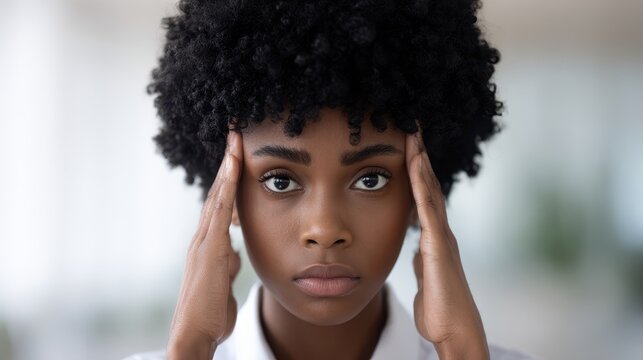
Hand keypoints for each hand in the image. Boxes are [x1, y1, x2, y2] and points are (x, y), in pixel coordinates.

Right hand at [167, 130, 242, 358]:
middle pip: (216, 192)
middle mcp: (203, 237)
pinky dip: (226, 187)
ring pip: (216, 196)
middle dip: (227, 163)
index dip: (229, 177)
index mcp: (209, 242)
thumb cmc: (210, 309)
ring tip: (235, 141)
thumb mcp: (223, 279)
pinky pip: (219, 211)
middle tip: (235, 134)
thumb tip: (234, 251)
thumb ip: (227, 261)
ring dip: (227, 167)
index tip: (239, 154)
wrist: (195, 332)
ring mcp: (204, 241)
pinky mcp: (209, 249)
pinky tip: (234, 168)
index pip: (221, 203)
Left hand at [406, 128, 488, 358]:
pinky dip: (423, 185)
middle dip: (420, 158)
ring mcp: (442, 237)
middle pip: (429, 187)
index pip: (423, 197)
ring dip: (421, 163)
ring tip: (414, 137)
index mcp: (434, 237)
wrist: (454, 329)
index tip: (406, 147)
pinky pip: (429, 209)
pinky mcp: (439, 246)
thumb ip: (422, 258)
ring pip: (431, 192)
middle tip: (412, 128)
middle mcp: (440, 232)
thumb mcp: (426, 274)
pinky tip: (416, 165)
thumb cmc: (439, 306)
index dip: (416, 172)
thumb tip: (417, 249)